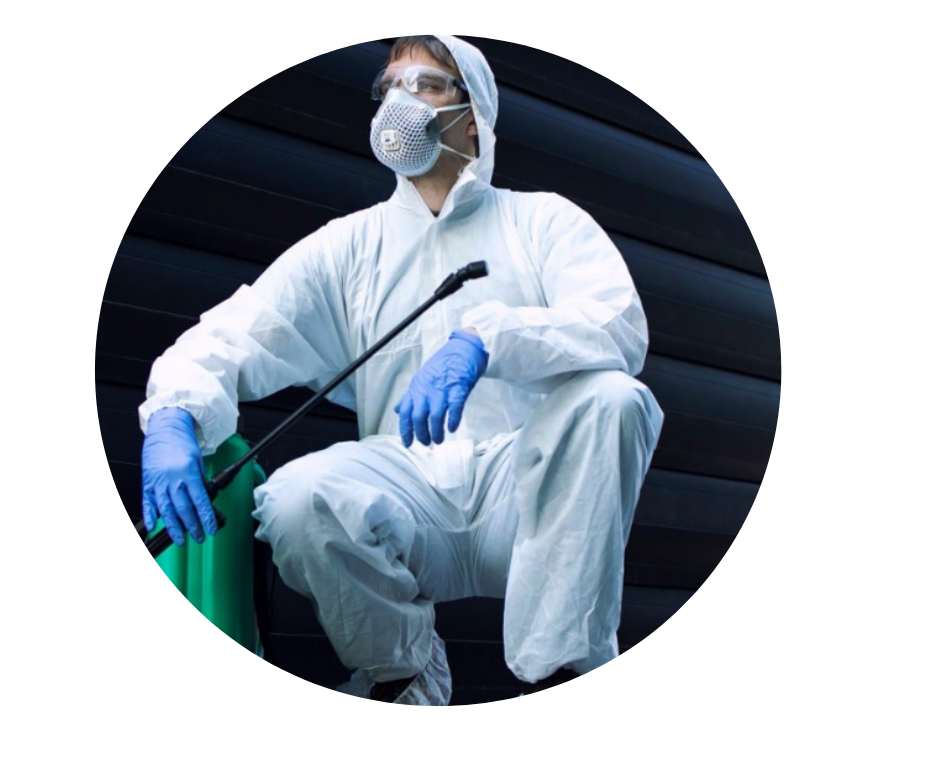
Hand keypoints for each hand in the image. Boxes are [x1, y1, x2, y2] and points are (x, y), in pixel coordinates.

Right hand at [141, 407, 216, 545]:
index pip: (200, 501)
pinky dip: (150, 516)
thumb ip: (199, 481)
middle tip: (199, 537)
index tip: (210, 530)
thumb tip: (202, 500)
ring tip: (180, 540)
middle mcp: (173, 480)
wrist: (165, 429)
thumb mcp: (197, 461)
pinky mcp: (147, 483)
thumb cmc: (183, 443)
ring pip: (166, 510)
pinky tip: (154, 527)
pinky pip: (148, 503)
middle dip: (192, 527)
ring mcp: (158, 482)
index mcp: (188, 473)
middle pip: (183, 509)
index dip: (206, 518)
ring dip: (173, 527)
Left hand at [395, 330, 488, 446]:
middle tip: (426, 443)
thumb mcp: (421, 378)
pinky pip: (454, 408)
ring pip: (435, 416)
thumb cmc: (443, 365)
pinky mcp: (458, 388)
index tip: (408, 443)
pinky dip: (453, 421)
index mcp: (416, 388)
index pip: (405, 413)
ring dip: (436, 432)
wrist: (461, 350)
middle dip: (421, 434)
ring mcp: (442, 389)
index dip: (405, 430)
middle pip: (418, 417)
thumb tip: (398, 409)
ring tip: (439, 440)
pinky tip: (453, 428)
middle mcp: (426, 390)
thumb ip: (409, 396)